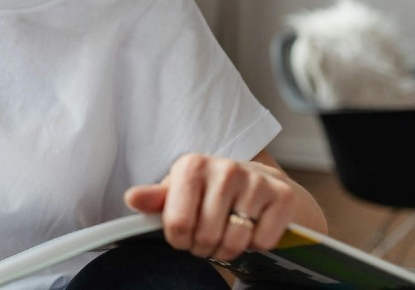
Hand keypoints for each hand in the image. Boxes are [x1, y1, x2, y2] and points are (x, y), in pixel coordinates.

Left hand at [123, 153, 296, 261]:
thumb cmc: (210, 190)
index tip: (183, 235)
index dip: (179, 239)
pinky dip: (255, 245)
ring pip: (234, 242)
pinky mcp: (282, 195)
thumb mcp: (179, 191)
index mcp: (192, 166)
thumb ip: (155, 199)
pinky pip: (262, 242)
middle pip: (206, 236)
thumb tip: (132, 198)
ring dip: (228, 249)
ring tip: (226, 235)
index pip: (178, 223)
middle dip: (203, 246)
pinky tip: (251, 228)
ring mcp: (256, 181)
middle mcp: (225, 169)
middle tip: (207, 238)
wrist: (261, 183)